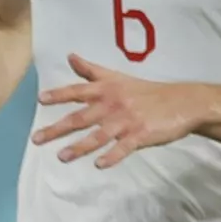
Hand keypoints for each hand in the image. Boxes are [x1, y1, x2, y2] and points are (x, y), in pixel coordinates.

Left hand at [33, 54, 202, 167]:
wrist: (184, 102)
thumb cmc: (147, 91)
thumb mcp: (118, 78)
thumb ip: (91, 70)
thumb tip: (70, 56)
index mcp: (107, 90)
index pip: (78, 91)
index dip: (59, 95)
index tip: (40, 99)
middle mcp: (113, 104)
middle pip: (81, 117)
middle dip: (57, 128)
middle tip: (36, 138)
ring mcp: (127, 120)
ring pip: (99, 135)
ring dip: (80, 147)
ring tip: (62, 157)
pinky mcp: (142, 134)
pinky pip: (124, 147)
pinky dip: (112, 156)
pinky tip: (99, 164)